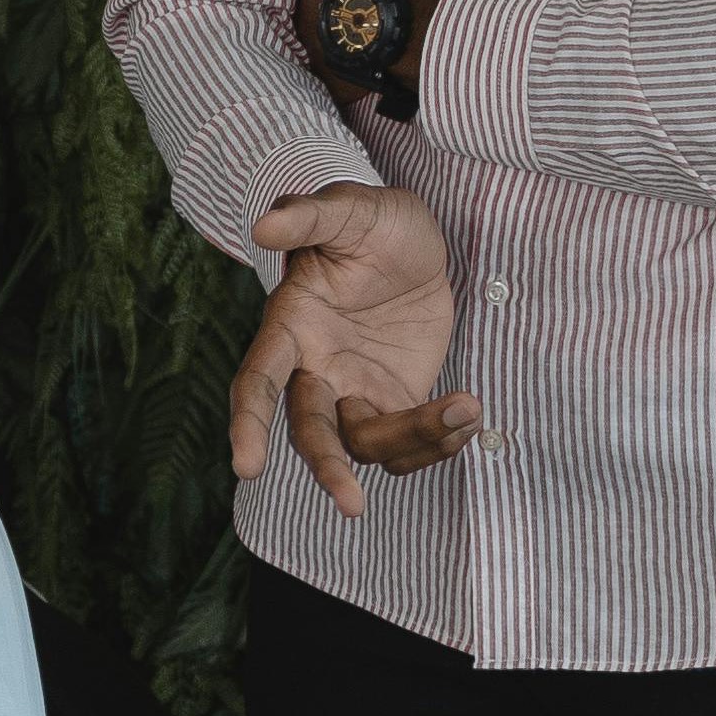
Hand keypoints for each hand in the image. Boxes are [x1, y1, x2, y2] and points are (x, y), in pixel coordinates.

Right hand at [231, 181, 486, 516]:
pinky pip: (409, 440)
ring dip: (416, 439)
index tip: (247, 467)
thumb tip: (263, 226)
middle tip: (353, 507)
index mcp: (291, 327)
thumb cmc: (370, 221)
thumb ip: (308, 216)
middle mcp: (316, 368)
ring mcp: (356, 388)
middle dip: (328, 469)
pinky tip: (468, 415)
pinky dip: (439, 440)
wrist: (415, 241)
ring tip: (467, 408)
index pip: (258, 380)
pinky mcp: (396, 397)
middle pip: (313, 430)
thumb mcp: (348, 208)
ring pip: (369, 442)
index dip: (248, 423)